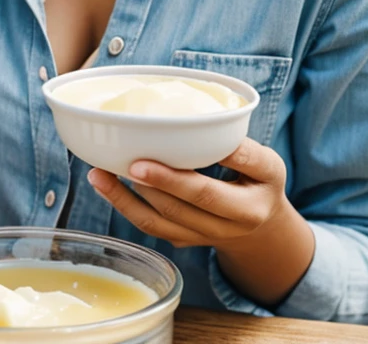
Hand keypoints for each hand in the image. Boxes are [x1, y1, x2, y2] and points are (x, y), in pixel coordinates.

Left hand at [87, 138, 289, 250]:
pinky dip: (125, 206)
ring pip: (162, 221)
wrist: (261, 228)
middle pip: (187, 205)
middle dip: (158, 184)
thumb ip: (241, 149)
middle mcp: (228, 226)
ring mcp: (203, 237)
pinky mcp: (184, 241)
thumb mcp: (266, 163)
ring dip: (127, 198)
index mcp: (250, 204)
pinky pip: (151, 227)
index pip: (216, 189)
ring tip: (100, 173)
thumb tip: (205, 126)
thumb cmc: (259, 182)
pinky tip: (105, 185)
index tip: (166, 151)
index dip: (183, 176)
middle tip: (131, 163)